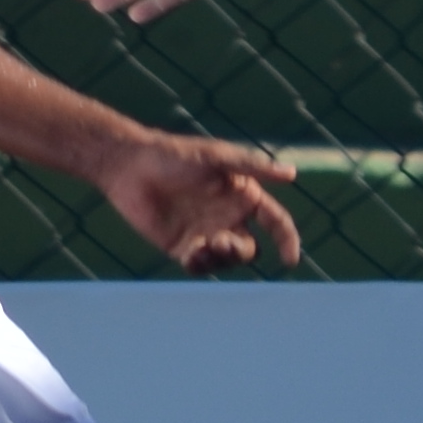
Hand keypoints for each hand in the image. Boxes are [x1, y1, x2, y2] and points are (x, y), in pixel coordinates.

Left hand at [93, 130, 302, 274]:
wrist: (130, 166)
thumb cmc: (175, 155)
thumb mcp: (217, 157)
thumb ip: (253, 167)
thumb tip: (292, 173)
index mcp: (243, 195)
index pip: (275, 222)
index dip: (287, 241)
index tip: (289, 260)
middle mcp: (228, 218)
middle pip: (250, 249)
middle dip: (241, 252)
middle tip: (221, 242)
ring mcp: (206, 234)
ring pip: (226, 262)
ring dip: (220, 260)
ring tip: (202, 247)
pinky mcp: (182, 247)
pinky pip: (200, 268)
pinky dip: (201, 267)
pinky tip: (191, 256)